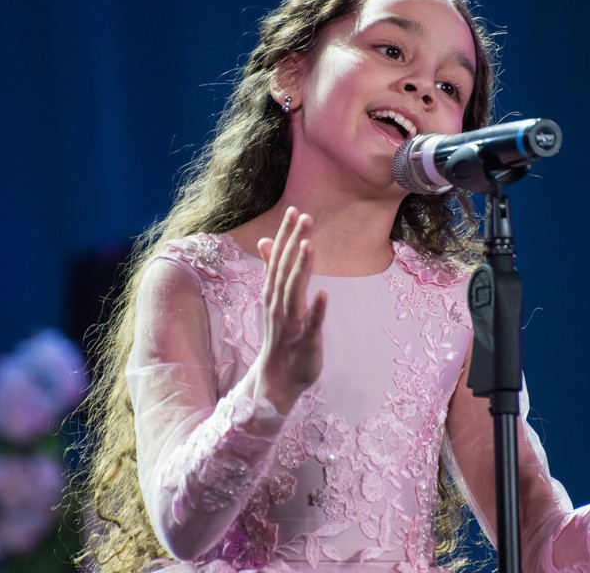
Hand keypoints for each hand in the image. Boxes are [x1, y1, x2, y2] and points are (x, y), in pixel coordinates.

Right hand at [253, 207, 326, 414]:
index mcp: (273, 293)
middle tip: (305, 216)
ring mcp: (290, 323)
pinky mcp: (304, 341)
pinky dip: (315, 310)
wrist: (276, 379)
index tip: (295, 210)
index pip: (279, 259)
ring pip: (294, 292)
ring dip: (301, 268)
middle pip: (286, 269)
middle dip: (294, 243)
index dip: (286, 235)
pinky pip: (310, 324)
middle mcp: (278, 305)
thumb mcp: (274, 300)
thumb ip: (272, 270)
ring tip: (309, 245)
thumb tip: (266, 241)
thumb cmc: (280, 336)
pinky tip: (323, 294)